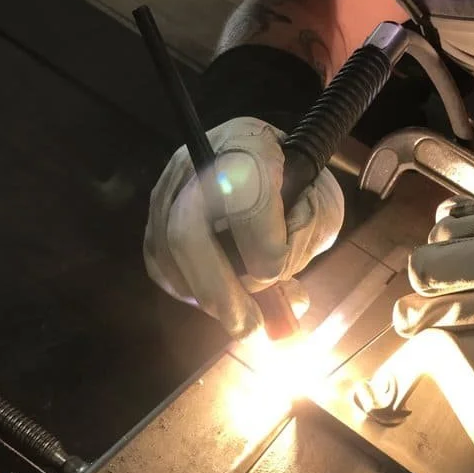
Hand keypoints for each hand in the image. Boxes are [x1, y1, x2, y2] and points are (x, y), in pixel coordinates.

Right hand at [144, 117, 344, 337]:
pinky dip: (191, 292)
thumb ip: (303, 244)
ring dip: (208, 298)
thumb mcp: (319, 207)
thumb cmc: (299, 185)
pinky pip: (160, 265)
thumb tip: (282, 303)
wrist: (266, 159)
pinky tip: (221, 298)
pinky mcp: (154, 216)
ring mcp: (167, 188)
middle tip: (250, 328)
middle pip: (186, 230)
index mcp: (249, 144)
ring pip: (168, 255)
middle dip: (219, 291)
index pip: (244, 194)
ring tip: (244, 314)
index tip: (279, 276)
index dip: (261, 245)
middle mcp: (196, 162)